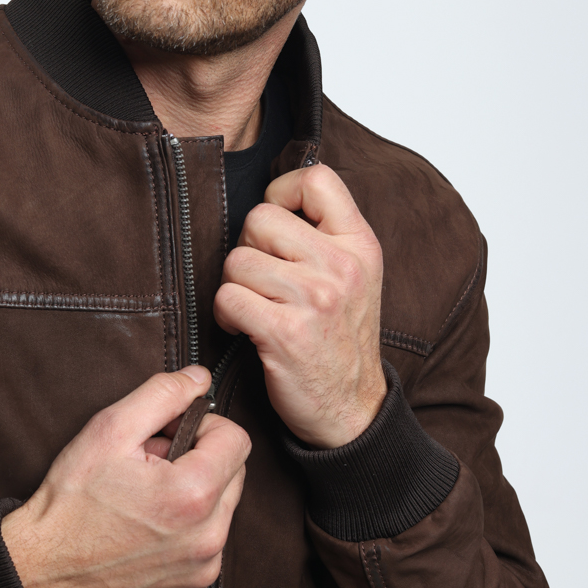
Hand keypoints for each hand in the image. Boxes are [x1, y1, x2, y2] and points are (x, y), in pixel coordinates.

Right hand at [1, 367, 250, 587]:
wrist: (44, 566)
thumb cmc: (72, 500)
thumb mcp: (109, 430)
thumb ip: (162, 394)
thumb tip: (199, 378)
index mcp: (193, 495)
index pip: (237, 440)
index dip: (203, 427)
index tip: (170, 435)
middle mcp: (208, 537)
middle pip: (234, 474)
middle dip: (199, 461)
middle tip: (152, 466)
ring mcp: (203, 567)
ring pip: (223, 509)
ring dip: (196, 495)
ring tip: (148, 498)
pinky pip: (209, 543)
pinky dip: (189, 530)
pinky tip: (150, 528)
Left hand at [213, 165, 386, 448]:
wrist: (352, 409)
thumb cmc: (341, 339)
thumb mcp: (355, 276)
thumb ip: (324, 234)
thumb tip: (272, 199)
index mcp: (360, 244)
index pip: (317, 179)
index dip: (283, 192)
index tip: (278, 221)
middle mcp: (341, 266)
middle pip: (259, 219)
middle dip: (250, 249)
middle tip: (264, 281)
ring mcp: (314, 299)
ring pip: (237, 261)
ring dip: (235, 287)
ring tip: (257, 308)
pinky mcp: (285, 332)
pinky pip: (227, 297)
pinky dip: (226, 315)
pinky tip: (247, 329)